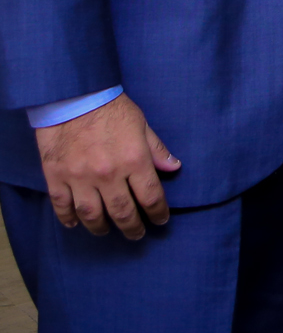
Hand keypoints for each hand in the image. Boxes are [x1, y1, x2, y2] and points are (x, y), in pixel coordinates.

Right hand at [35, 94, 179, 238]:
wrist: (74, 98)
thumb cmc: (112, 108)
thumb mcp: (142, 124)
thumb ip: (157, 149)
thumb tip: (174, 167)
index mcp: (134, 160)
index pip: (151, 196)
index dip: (158, 212)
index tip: (160, 220)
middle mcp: (108, 174)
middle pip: (123, 211)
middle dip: (132, 227)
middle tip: (137, 234)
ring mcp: (80, 178)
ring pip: (92, 215)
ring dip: (102, 227)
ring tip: (107, 231)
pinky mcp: (57, 177)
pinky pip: (62, 206)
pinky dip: (68, 219)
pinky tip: (75, 224)